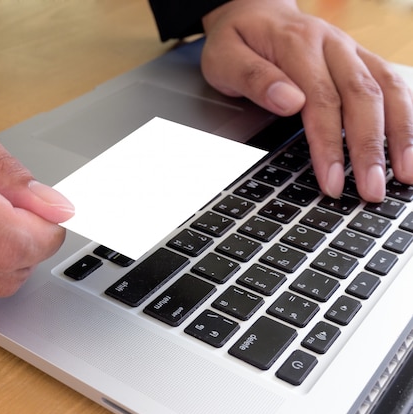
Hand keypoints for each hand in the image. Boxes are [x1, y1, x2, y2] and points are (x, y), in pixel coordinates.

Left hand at [201, 0, 412, 201]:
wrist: (252, 10)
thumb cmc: (237, 40)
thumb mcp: (225, 58)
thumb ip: (253, 78)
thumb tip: (289, 103)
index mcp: (298, 44)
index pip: (322, 100)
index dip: (330, 144)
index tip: (332, 181)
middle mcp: (332, 45)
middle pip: (363, 97)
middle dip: (370, 148)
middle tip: (372, 190)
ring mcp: (351, 50)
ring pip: (387, 89)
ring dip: (400, 133)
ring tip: (405, 174)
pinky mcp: (361, 59)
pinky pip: (392, 84)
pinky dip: (405, 115)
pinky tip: (407, 144)